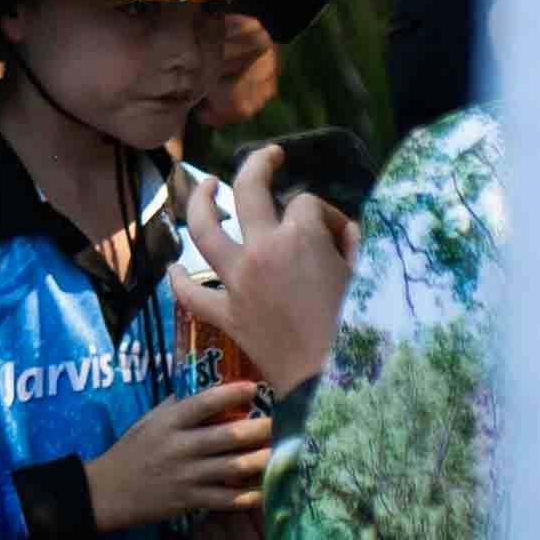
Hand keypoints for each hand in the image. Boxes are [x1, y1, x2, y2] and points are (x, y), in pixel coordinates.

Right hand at [81, 378, 275, 530]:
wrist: (109, 491)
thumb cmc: (131, 452)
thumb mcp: (147, 423)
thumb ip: (175, 409)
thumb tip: (204, 392)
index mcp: (168, 423)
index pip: (202, 403)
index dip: (230, 394)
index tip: (254, 387)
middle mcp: (179, 448)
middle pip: (226, 437)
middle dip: (258, 429)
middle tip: (281, 422)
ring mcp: (187, 476)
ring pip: (232, 468)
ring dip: (260, 460)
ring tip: (282, 452)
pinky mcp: (190, 501)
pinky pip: (225, 499)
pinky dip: (247, 496)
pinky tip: (266, 490)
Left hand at [175, 143, 356, 393]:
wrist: (335, 384)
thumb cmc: (362, 332)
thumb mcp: (367, 280)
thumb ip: (353, 247)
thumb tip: (343, 232)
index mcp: (301, 236)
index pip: (309, 203)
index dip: (327, 214)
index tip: (341, 236)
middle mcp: (262, 249)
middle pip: (248, 189)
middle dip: (258, 164)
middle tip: (268, 155)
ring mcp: (238, 280)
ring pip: (204, 228)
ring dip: (201, 200)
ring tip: (206, 184)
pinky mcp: (226, 314)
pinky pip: (191, 293)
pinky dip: (178, 279)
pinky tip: (171, 267)